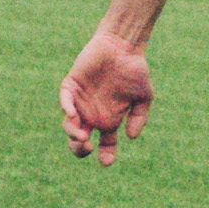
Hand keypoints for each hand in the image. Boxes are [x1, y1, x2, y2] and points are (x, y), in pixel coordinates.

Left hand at [60, 30, 151, 164]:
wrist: (124, 45)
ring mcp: (81, 101)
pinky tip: (72, 116)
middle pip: (81, 139)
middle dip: (80, 150)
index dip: (105, 154)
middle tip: (87, 148)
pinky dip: (66, 109)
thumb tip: (131, 137)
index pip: (105, 144)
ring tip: (81, 137)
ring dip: (73, 133)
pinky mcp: (72, 86)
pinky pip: (64, 101)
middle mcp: (93, 113)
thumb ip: (139, 117)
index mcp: (110, 118)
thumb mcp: (144, 96)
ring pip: (70, 124)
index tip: (106, 162)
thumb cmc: (135, 69)